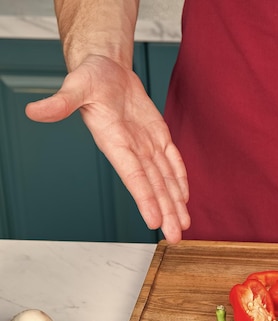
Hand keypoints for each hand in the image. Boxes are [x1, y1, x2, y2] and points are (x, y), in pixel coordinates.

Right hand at [25, 55, 189, 242]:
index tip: (154, 221)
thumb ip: (61, 102)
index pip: (133, 176)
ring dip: (174, 202)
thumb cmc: (90, 77)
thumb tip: (34, 110)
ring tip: (182, 225)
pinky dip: (180, 179)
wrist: (107, 68)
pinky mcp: (158, 136)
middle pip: (153, 186)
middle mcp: (132, 150)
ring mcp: (146, 145)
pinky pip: (172, 161)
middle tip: (175, 236)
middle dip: (165, 211)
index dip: (145, 198)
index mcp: (115, 142)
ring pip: (165, 179)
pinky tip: (184, 198)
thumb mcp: (76, 86)